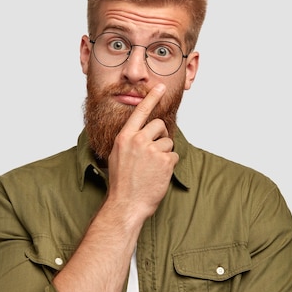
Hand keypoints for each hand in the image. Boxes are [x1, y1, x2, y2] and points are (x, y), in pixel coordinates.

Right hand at [106, 84, 178, 219]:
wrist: (126, 204)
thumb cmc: (122, 183)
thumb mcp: (118, 156)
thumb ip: (129, 141)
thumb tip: (143, 131)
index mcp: (124, 137)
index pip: (140, 112)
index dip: (152, 98)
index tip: (161, 86)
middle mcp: (137, 140)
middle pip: (159, 125)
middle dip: (161, 135)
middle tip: (156, 150)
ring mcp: (151, 150)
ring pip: (168, 142)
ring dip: (164, 154)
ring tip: (152, 169)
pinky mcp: (164, 161)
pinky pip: (174, 156)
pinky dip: (169, 165)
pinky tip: (158, 175)